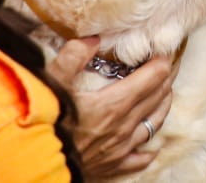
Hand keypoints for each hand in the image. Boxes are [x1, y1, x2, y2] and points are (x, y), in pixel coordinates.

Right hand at [49, 36, 178, 177]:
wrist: (36, 163)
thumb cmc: (44, 123)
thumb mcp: (53, 83)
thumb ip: (73, 57)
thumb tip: (93, 38)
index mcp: (115, 103)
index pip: (153, 77)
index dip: (162, 61)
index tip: (165, 49)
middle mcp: (124, 126)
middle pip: (158, 97)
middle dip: (166, 78)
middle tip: (169, 64)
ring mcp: (121, 149)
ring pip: (154, 124)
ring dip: (162, 106)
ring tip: (165, 93)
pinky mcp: (113, 167)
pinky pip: (140, 160)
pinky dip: (149, 149)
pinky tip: (152, 146)